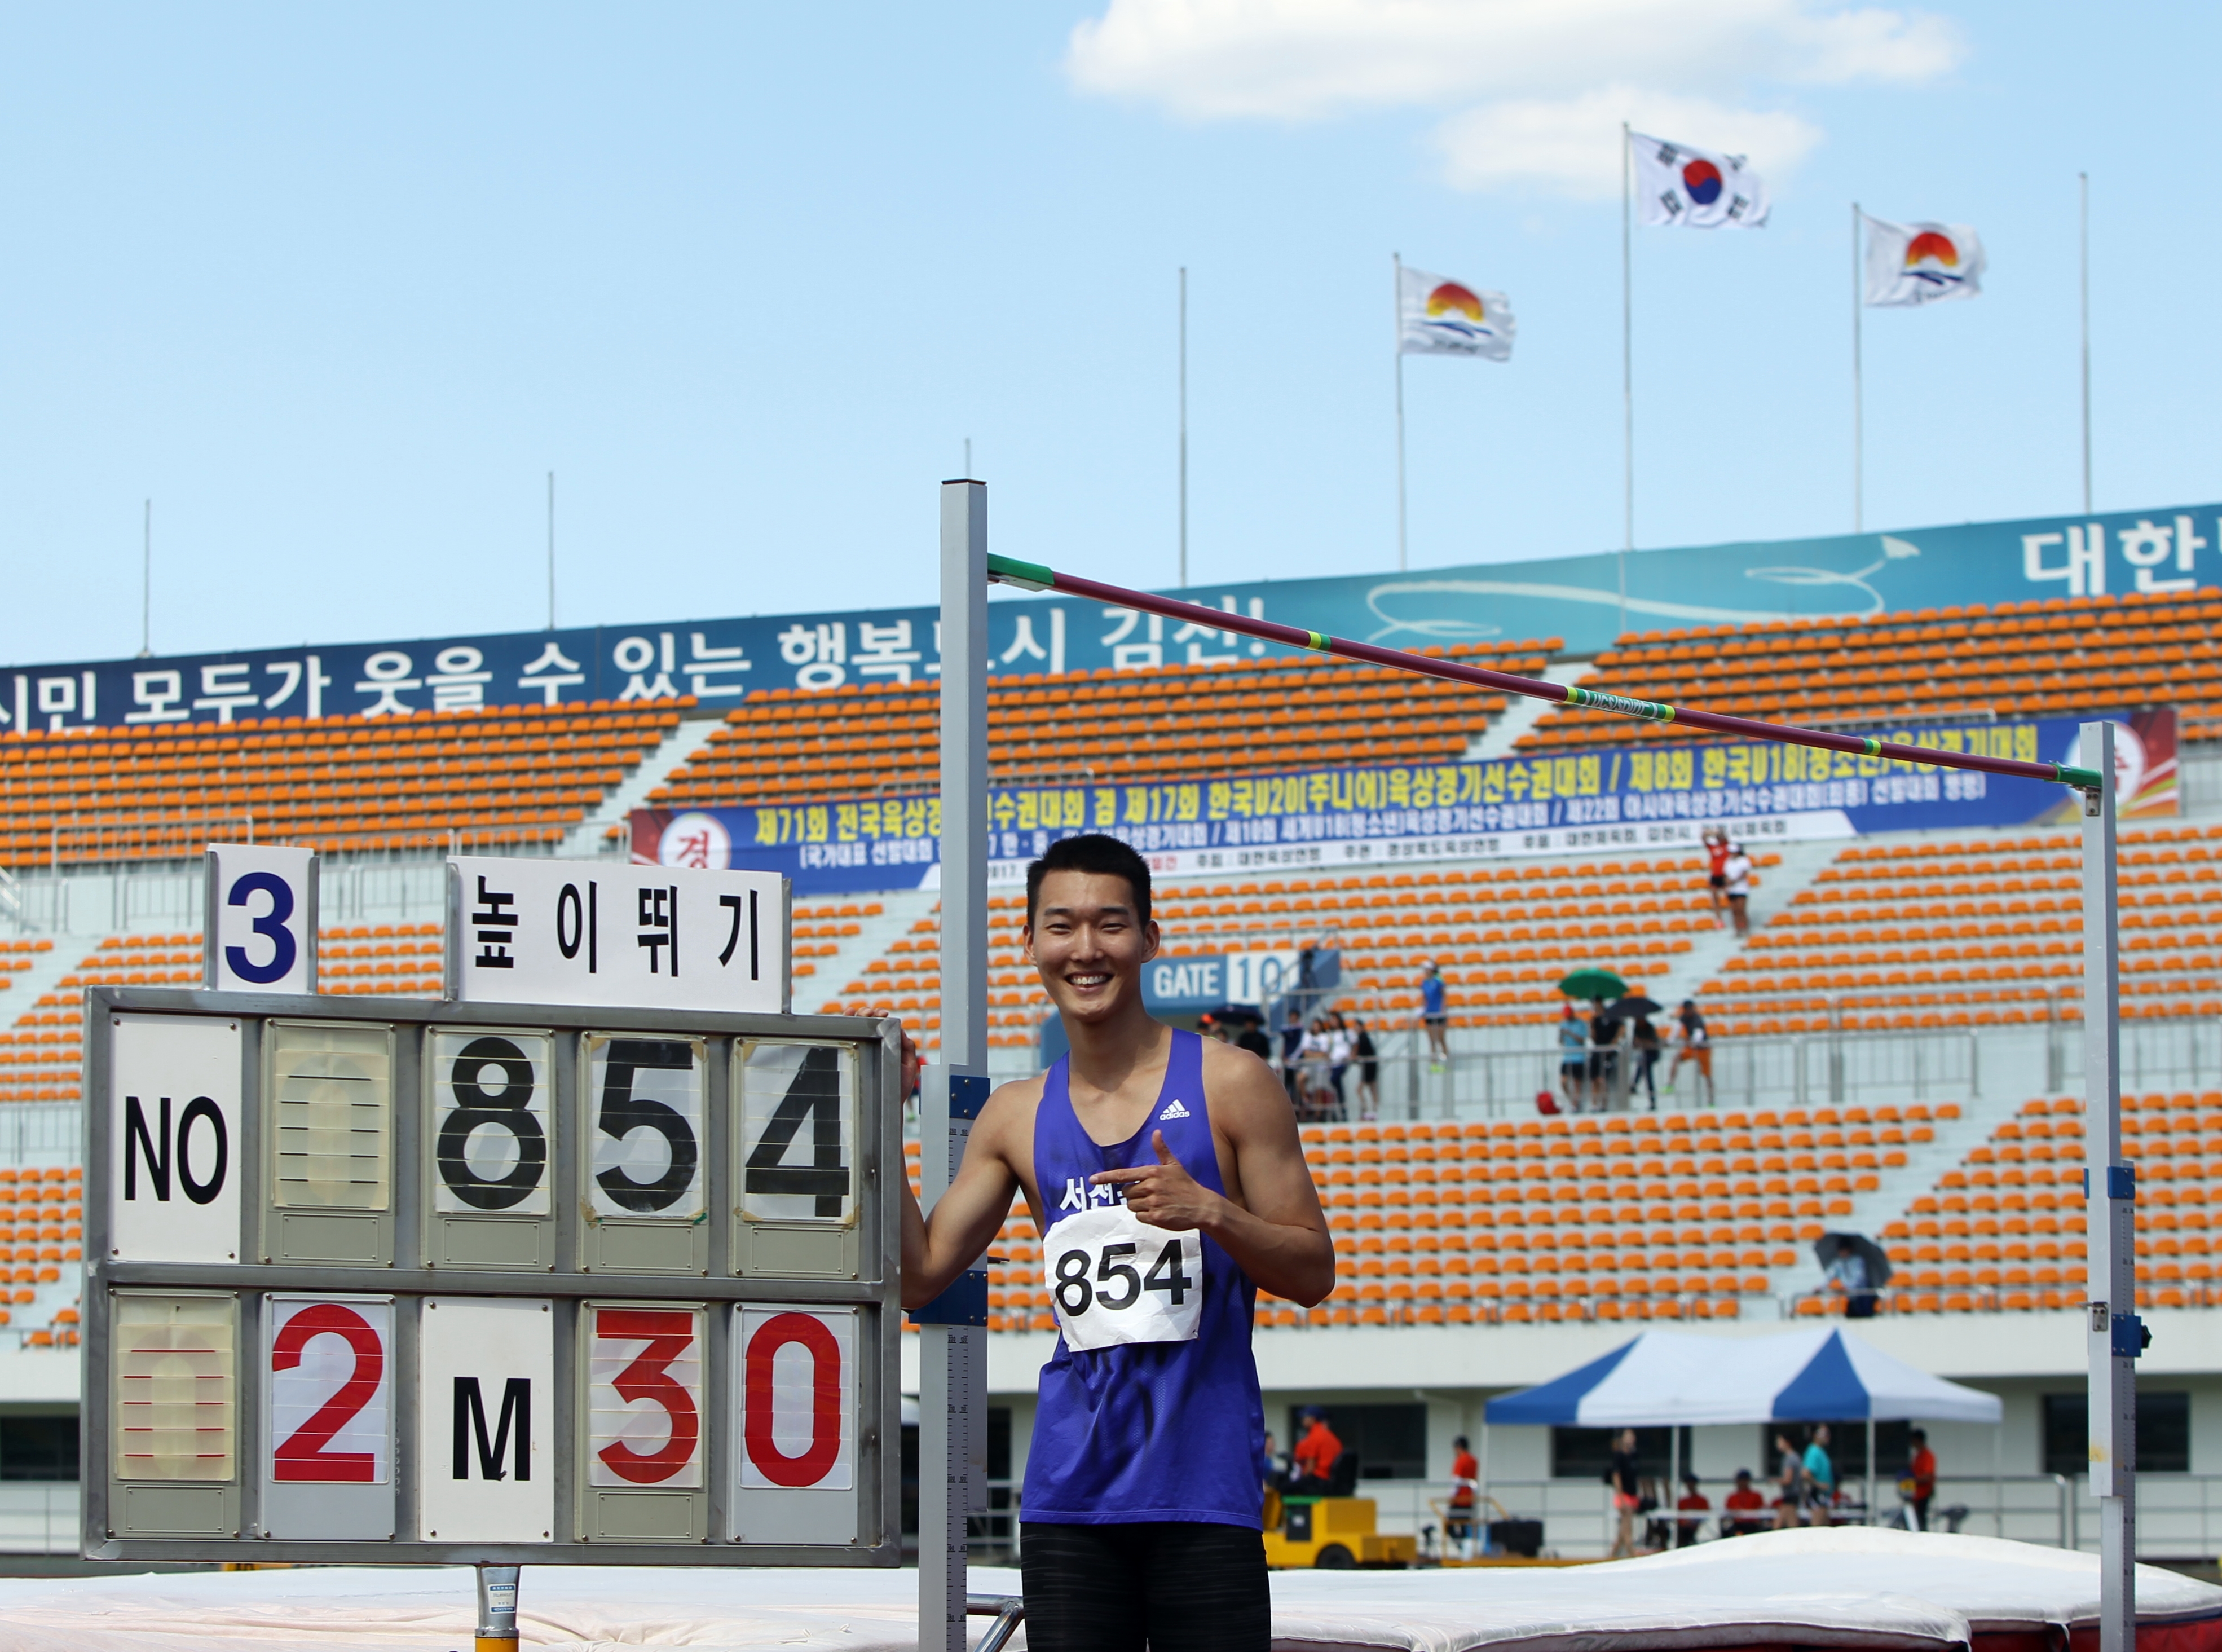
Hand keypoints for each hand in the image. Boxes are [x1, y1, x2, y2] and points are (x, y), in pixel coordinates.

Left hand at [1091, 1131, 1223, 1231]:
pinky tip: (1158, 1212)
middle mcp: (1150, 1187)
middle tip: (1150, 1194)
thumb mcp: (1174, 1165)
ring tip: (1156, 1203)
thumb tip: (1157, 1132)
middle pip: (1126, 1193)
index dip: (1106, 1177)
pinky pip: (1139, 1217)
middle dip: (1134, 1194)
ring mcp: (1153, 1203)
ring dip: (1139, 1206)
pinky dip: (1145, 1216)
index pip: (1123, 1175)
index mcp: (1152, 1172)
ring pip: (1132, 1206)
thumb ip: (1162, 1150)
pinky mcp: (1156, 1217)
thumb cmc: (1186, 1185)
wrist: (1201, 1206)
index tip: (1092, 1179)